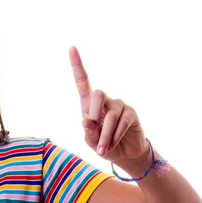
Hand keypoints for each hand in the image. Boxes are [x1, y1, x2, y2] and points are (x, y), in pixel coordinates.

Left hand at [69, 46, 148, 165]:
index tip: (71, 47)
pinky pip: (121, 123)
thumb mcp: (91, 142)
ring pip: (109, 116)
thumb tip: (85, 120)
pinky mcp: (131, 113)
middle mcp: (104, 101)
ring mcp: (119, 105)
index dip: (77, 65)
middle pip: (97, 94)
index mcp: (89, 104)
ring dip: (105, 135)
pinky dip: (114, 136)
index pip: (82, 82)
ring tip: (103, 149)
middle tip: (93, 129)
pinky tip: (113, 144)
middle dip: (94, 113)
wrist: (125, 155)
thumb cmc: (103, 145)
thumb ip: (88, 133)